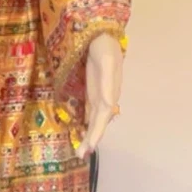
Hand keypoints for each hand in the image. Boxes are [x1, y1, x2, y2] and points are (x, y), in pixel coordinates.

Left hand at [75, 33, 123, 160]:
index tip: (91, 146)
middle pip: (99, 122)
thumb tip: (109, 103)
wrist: (102, 35)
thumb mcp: (106, 61)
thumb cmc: (104, 46)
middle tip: (81, 156)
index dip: (98, 131)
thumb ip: (107, 82)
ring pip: (95, 120)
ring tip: (82, 151)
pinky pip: (90, 112)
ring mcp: (99, 95)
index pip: (103, 116)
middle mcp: (106, 97)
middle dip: (91, 138)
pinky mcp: (92, 91)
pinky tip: (82, 132)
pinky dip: (87, 124)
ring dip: (89, 135)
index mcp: (110, 92)